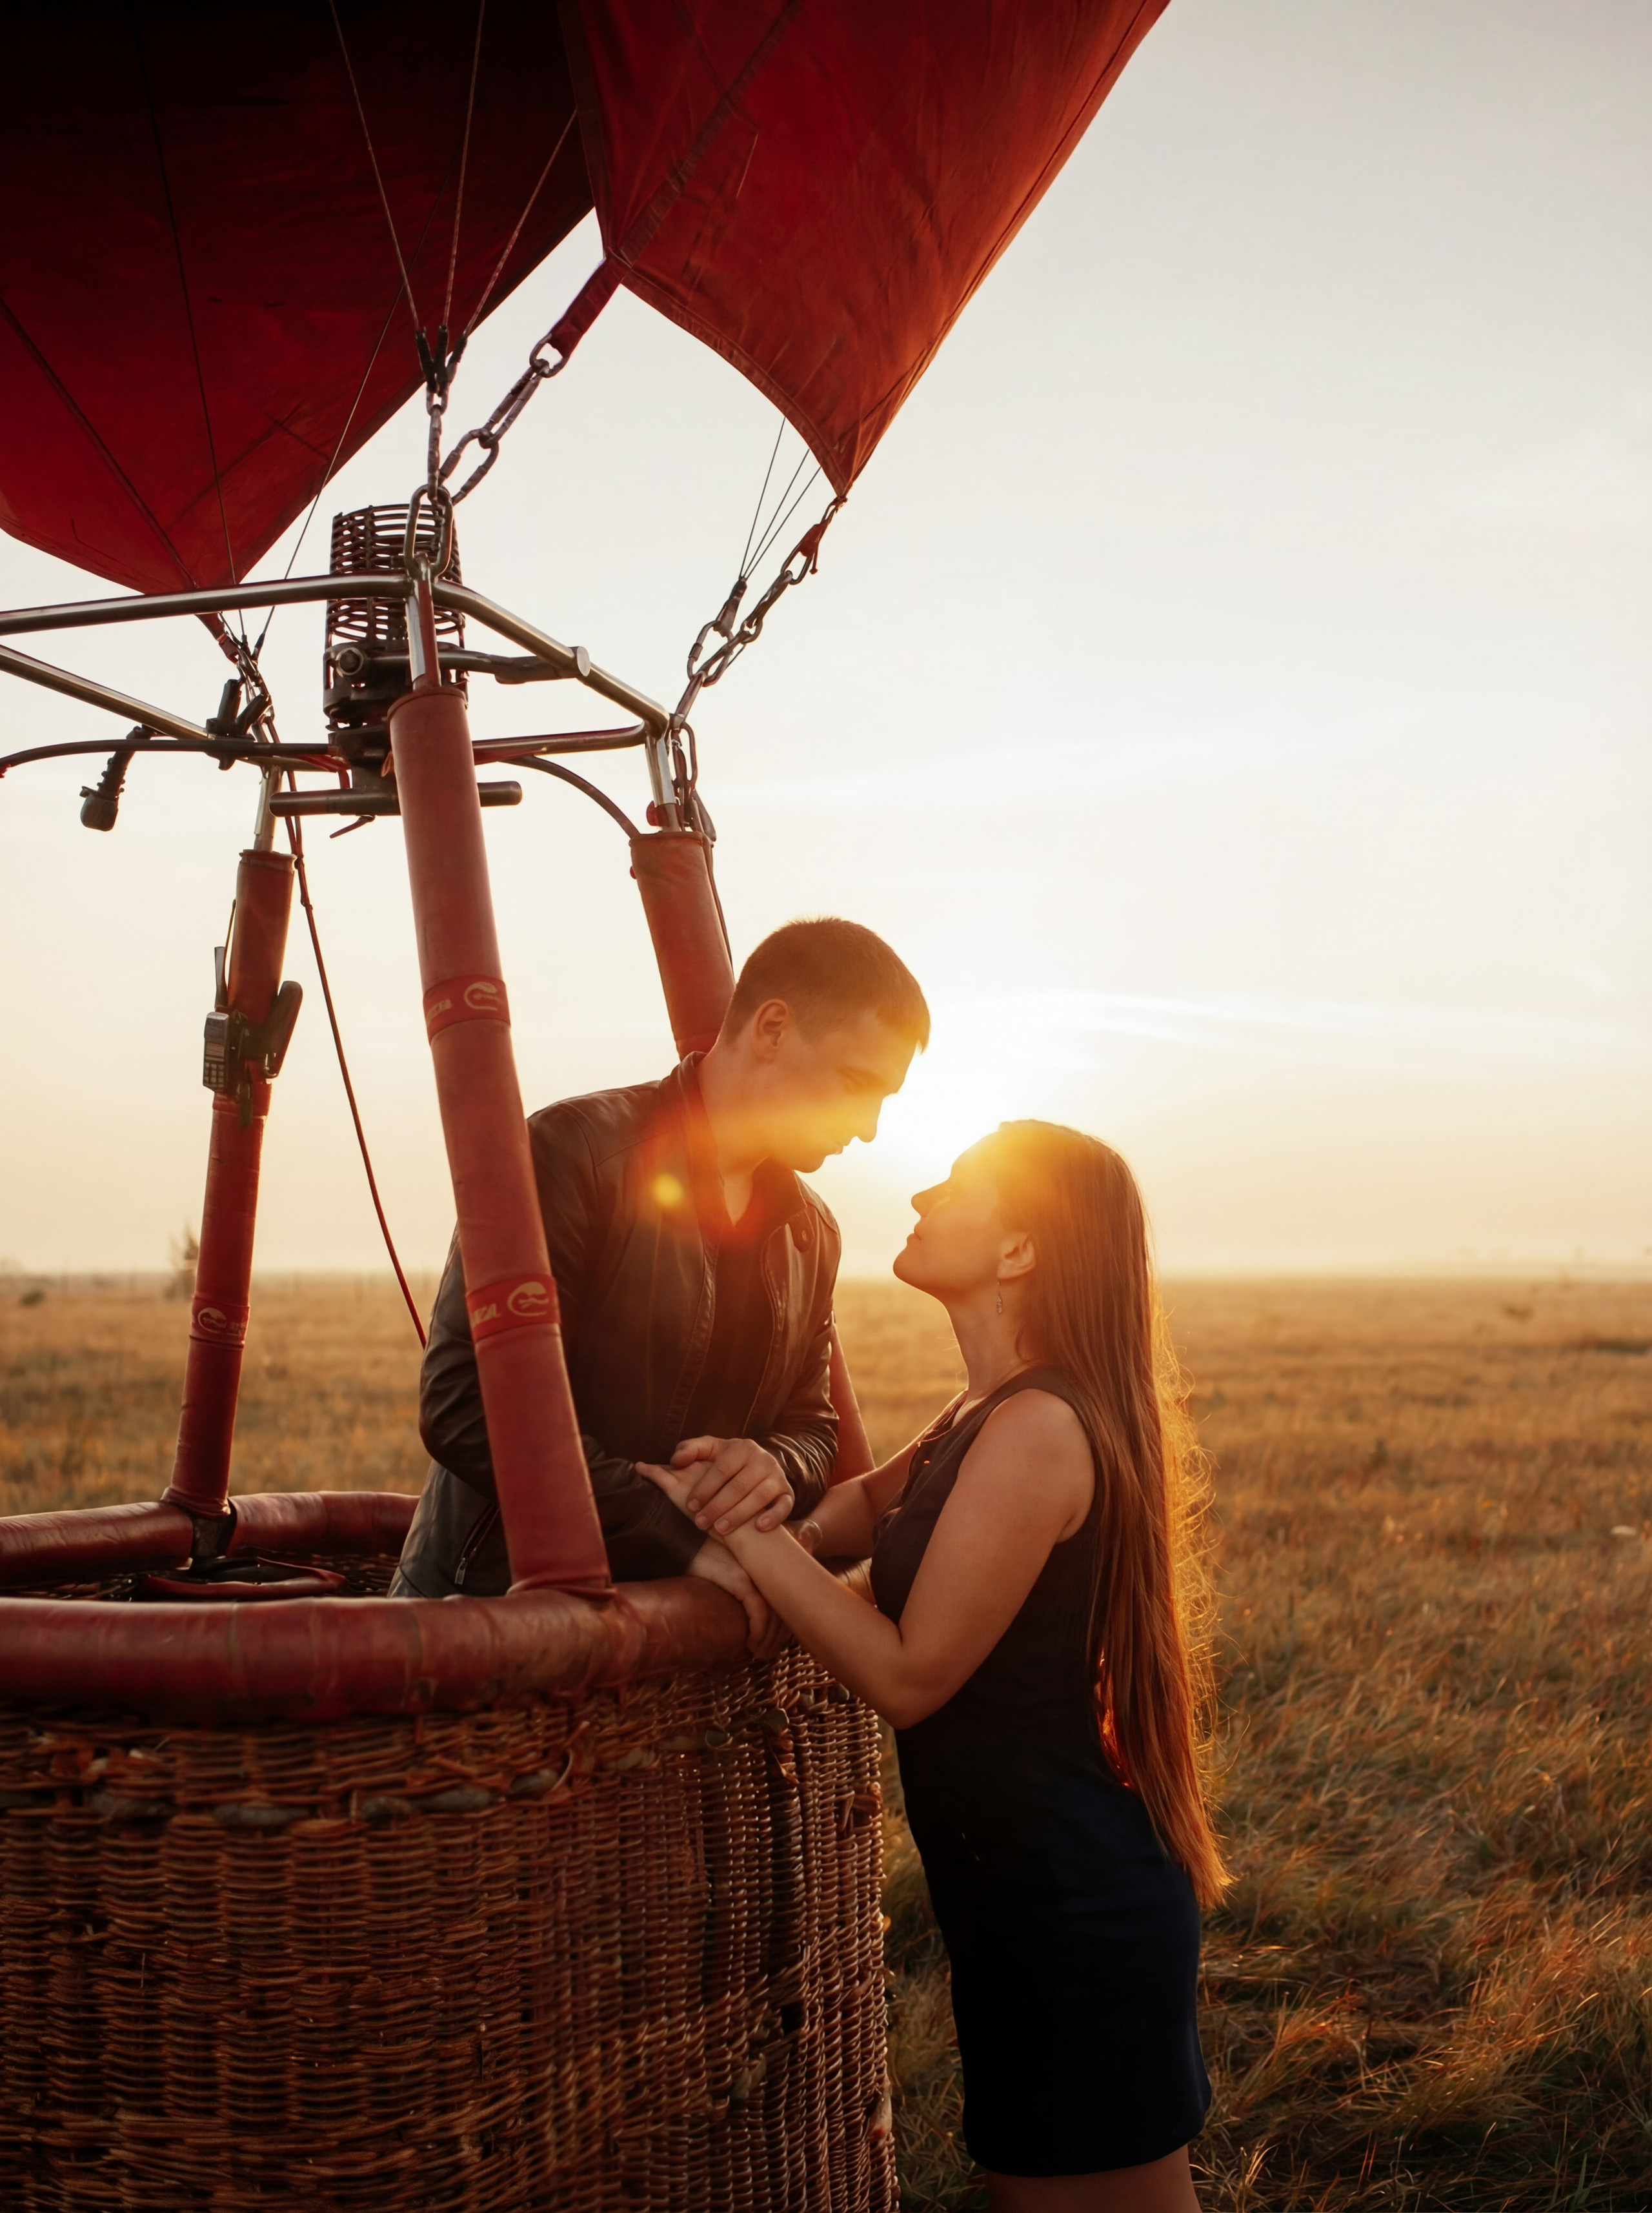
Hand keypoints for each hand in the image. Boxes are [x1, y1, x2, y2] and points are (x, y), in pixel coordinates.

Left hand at [671, 1435, 795, 1537]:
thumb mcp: (710, 1451)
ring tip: (720, 1530)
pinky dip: (773, 1516)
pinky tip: (758, 1527)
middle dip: (717, 1506)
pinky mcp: (787, 1493)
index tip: (691, 1505)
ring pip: (759, 1497)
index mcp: (742, 1447)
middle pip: (739, 1485)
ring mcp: (777, 1476)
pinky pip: (785, 1506)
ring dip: (739, 1515)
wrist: (759, 1468)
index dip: (705, 1487)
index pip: (722, 1467)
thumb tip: (675, 1460)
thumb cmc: (727, 1462)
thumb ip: (690, 1450)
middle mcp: (763, 1459)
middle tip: (700, 1523)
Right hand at [684, 1537, 788, 1657]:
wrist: (688, 1544)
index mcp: (769, 1570)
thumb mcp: (733, 1576)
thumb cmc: (708, 1563)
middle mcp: (767, 1572)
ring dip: (768, 1640)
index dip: (783, 1627)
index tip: (773, 1644)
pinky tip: (751, 1643)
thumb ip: (745, 1591)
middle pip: (784, 1611)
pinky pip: (758, 1613)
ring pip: (773, 1616)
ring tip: (759, 1654)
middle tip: (767, 1654)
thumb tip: (749, 1619)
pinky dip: (758, 1632)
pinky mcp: (741, 1581)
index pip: (787, 1603)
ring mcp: (755, 1576)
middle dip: (777, 1638)